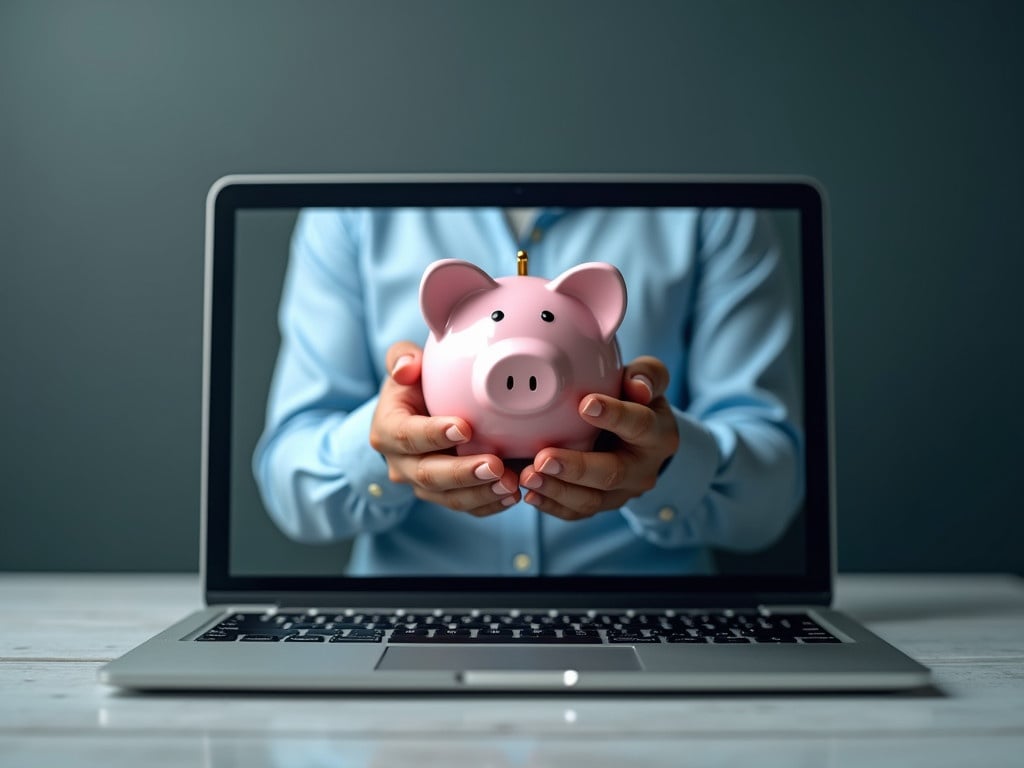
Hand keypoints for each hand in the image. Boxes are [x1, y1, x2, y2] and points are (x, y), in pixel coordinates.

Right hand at [369, 341, 520, 515]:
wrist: (417, 416)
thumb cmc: (415, 387)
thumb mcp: (406, 367)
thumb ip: (402, 359)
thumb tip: (406, 368)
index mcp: (388, 431)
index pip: (407, 435)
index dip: (434, 434)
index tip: (465, 428)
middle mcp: (400, 464)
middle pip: (429, 474)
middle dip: (463, 473)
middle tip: (495, 466)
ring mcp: (422, 485)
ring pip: (449, 497)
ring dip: (481, 493)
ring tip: (511, 485)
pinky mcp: (444, 496)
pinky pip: (466, 507)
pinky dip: (490, 505)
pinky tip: (513, 496)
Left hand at [518, 356, 678, 520]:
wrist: (636, 437)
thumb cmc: (634, 400)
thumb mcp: (647, 381)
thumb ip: (646, 375)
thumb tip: (638, 387)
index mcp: (658, 435)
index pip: (640, 425)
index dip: (614, 415)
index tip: (585, 404)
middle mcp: (643, 470)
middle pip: (612, 473)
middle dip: (576, 468)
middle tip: (544, 458)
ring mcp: (622, 492)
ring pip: (592, 499)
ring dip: (557, 490)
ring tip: (528, 476)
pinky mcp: (601, 504)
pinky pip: (576, 512)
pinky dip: (551, 505)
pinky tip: (529, 494)